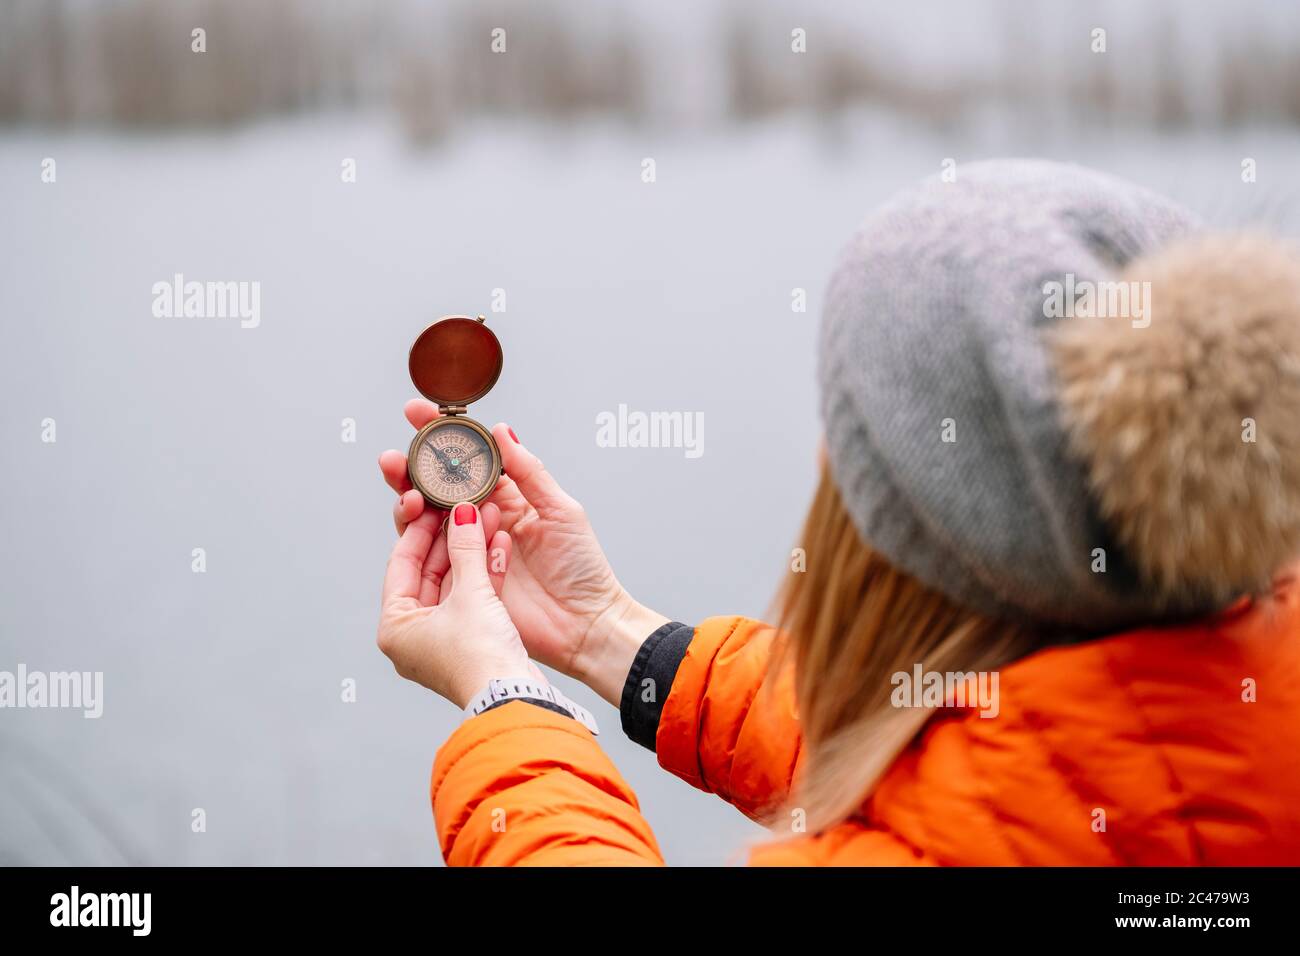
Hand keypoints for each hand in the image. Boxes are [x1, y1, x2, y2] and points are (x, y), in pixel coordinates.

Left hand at [377, 501, 541, 707]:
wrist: (514, 696)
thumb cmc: (480, 657)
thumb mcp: (470, 592)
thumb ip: (465, 548)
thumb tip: (461, 514)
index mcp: (395, 627)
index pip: (401, 564)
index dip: (420, 529)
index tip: (434, 503)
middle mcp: (413, 635)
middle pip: (428, 572)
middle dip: (451, 539)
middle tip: (462, 508)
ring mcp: (441, 640)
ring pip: (453, 584)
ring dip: (471, 553)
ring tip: (486, 520)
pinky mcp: (469, 644)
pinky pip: (471, 600)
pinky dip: (484, 575)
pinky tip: (499, 547)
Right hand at [379, 400, 666, 704]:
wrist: (585, 625)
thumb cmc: (582, 568)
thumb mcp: (560, 510)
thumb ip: (528, 472)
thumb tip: (501, 430)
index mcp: (508, 498)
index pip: (468, 460)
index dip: (441, 437)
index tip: (416, 415)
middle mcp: (483, 520)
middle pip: (436, 488)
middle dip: (410, 469)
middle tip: (394, 459)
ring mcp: (469, 551)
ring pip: (426, 520)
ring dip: (409, 501)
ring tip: (406, 492)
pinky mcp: (461, 581)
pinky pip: (431, 556)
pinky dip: (418, 536)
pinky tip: (416, 519)